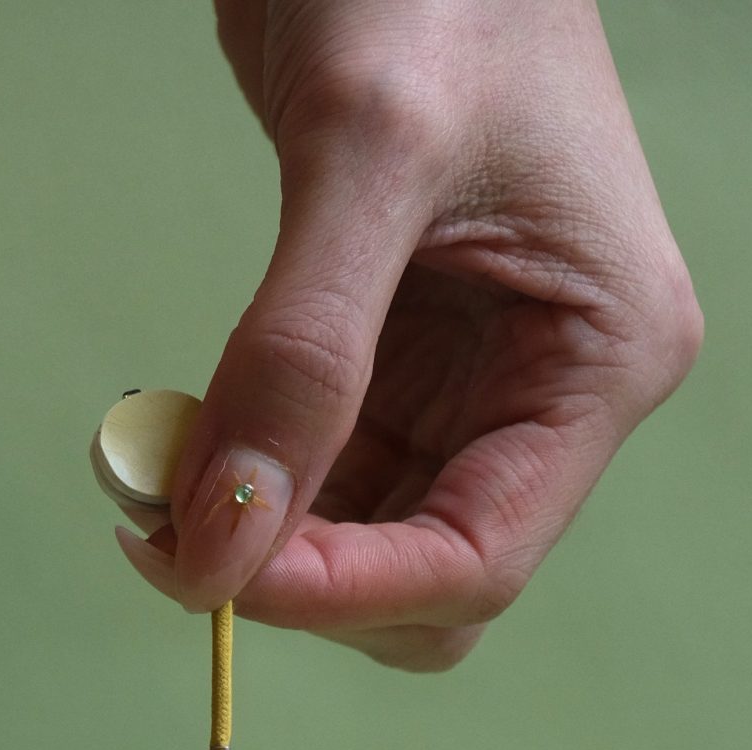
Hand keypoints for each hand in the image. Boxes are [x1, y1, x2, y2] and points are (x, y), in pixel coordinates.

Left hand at [116, 0, 702, 668]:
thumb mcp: (367, 155)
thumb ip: (299, 359)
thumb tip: (222, 539)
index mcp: (598, 360)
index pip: (477, 558)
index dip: (345, 591)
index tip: (216, 574)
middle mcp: (541, 392)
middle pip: (422, 585)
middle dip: (303, 579)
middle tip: (175, 534)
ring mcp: (462, 383)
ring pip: (356, 544)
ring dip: (252, 536)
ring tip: (153, 475)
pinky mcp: (385, 358)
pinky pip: (311, 476)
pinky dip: (237, 479)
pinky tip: (175, 444)